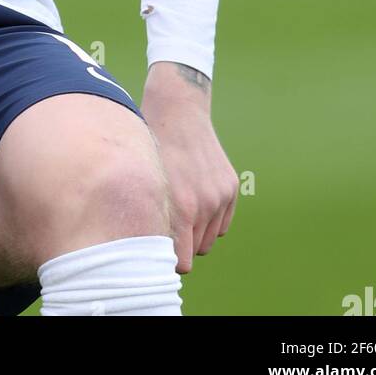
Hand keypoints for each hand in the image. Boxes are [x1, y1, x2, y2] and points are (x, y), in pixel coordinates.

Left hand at [140, 61, 238, 273]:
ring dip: (196, 232)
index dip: (168, 260)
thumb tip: (147, 255)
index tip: (156, 253)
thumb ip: (150, 220)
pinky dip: (211, 219)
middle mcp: (203, 205)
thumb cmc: (150, 148)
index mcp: (179, 208)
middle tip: (165, 225)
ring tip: (179, 208)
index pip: (181, 263)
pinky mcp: (231, 187)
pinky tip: (194, 198)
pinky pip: (222, 223)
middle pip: (195, 252)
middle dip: (182, 244)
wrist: (177, 111)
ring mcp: (220, 196)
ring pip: (209, 239)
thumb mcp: (144, 185)